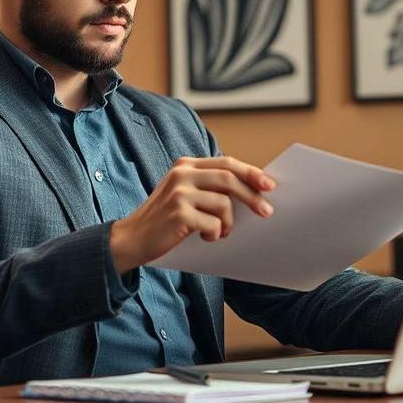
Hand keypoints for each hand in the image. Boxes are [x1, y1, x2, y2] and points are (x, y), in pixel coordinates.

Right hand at [109, 156, 275, 272]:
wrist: (132, 238)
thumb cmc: (165, 219)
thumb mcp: (184, 194)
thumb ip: (209, 186)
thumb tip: (252, 189)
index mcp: (185, 165)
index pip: (226, 163)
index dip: (251, 173)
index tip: (270, 185)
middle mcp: (182, 174)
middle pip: (229, 179)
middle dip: (252, 196)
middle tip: (266, 211)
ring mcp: (179, 193)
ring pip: (223, 204)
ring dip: (228, 223)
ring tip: (219, 232)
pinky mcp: (179, 213)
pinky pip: (213, 223)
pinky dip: (215, 233)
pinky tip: (206, 237)